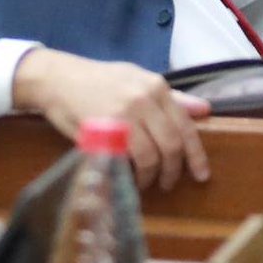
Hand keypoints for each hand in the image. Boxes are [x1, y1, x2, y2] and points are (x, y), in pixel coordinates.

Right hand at [12, 53, 213, 191]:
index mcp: (156, 86)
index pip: (186, 126)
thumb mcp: (138, 81)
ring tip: (145, 181)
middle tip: (167, 183)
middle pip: (172, 145)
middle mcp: (144, 98)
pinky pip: (127, 159)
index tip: (202, 175)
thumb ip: (172, 99)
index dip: (197, 155)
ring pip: (151, 156)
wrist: (58, 79)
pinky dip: (131, 174)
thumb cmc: (98, 81)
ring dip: (151, 176)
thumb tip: (204, 110)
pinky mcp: (104, 130)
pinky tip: (128, 177)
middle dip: (173, 171)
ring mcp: (124, 114)